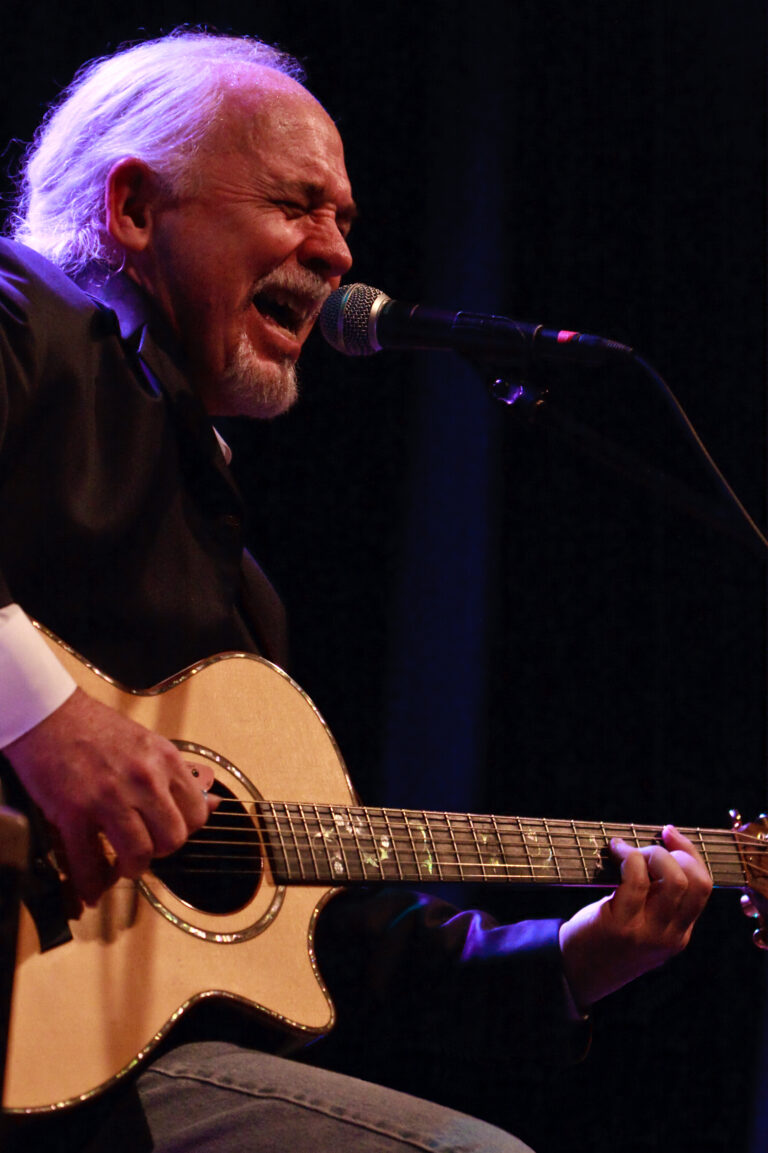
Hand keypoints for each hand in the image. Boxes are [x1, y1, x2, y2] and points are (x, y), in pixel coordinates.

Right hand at [4, 687, 217, 905]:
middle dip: (159, 851)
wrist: (48, 716)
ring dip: (130, 869)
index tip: (167, 832)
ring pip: (139, 855)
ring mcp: (110, 797)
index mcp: (166, 760)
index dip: (183, 830)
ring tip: (121, 865)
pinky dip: (92, 884)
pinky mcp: (75, 813)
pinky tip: (92, 886)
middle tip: (145, 847)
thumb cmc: (95, 728)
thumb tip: (214, 804)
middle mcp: (144, 779)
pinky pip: (90, 864)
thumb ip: (177, 777)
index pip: (197, 814)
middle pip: (173, 839)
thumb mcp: (149, 744)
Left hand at [559, 825, 711, 1007]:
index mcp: (679, 934)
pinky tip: (614, 851)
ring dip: (652, 853)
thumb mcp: (643, 926)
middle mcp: (670, 936)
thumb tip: (658, 849)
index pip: (703, 886)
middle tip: (647, 845)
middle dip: (675, 852)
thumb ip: (657, 900)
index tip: (671, 834)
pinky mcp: (621, 926)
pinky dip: (628, 856)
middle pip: (696, 882)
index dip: (690, 853)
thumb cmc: (604, 939)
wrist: (574, 974)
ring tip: (628, 850)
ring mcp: (648, 933)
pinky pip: (636, 880)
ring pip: (673, 880)